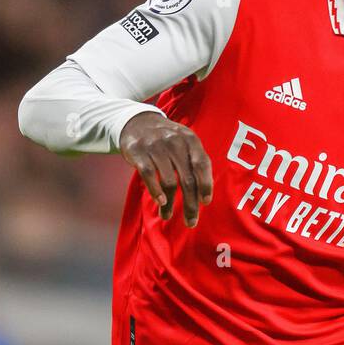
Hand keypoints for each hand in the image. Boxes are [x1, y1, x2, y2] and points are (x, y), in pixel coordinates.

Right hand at [119, 111, 212, 225]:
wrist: (137, 122)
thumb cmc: (167, 140)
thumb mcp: (185, 142)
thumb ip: (195, 162)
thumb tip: (204, 195)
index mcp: (190, 140)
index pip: (202, 164)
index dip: (206, 185)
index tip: (205, 202)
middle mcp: (175, 142)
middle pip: (187, 179)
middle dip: (190, 204)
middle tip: (191, 222)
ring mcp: (156, 146)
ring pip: (168, 181)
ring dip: (170, 204)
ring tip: (167, 216)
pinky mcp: (138, 151)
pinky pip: (149, 175)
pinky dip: (155, 191)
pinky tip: (160, 203)